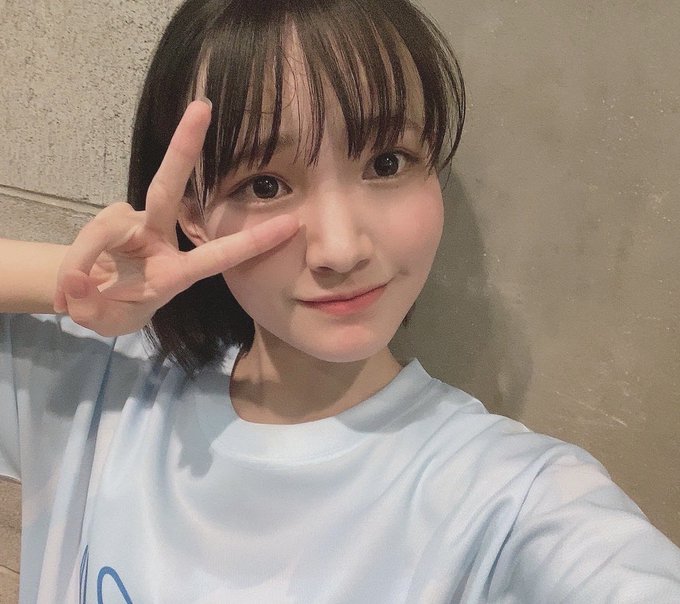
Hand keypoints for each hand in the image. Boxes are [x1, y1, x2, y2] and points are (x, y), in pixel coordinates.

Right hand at [53, 100, 298, 336]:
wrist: (85, 295)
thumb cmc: (114, 307)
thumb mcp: (106, 321)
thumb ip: (92, 308)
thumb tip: (74, 278)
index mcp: (178, 272)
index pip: (219, 255)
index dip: (254, 241)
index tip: (291, 223)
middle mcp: (159, 237)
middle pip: (169, 188)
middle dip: (184, 147)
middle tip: (202, 107)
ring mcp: (133, 222)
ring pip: (109, 223)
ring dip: (87, 256)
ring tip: (73, 292)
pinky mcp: (109, 217)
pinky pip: (91, 230)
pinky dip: (75, 260)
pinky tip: (69, 284)